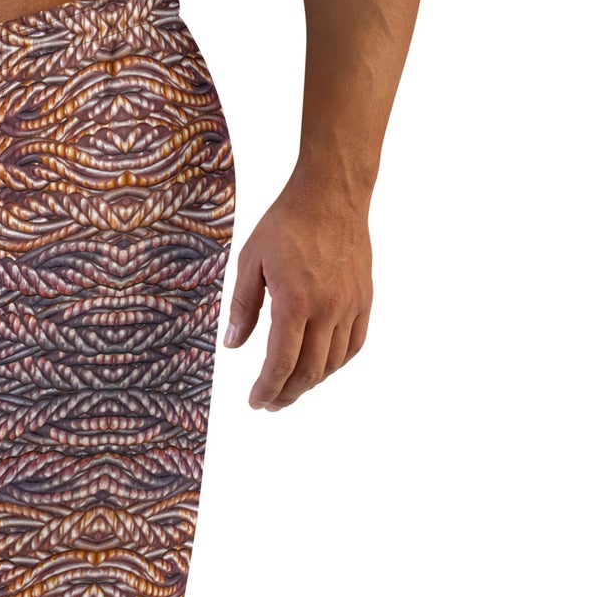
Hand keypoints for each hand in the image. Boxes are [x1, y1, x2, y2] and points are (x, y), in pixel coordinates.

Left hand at [224, 173, 372, 410]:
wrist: (332, 194)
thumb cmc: (287, 223)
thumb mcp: (251, 261)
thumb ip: (242, 307)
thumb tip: (233, 346)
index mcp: (294, 301)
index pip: (280, 363)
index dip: (267, 390)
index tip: (255, 402)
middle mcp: (327, 309)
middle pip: (308, 372)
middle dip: (286, 395)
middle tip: (270, 403)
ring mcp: (349, 305)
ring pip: (332, 364)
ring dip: (309, 383)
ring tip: (290, 388)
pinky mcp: (364, 299)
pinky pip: (353, 345)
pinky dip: (335, 364)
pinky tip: (319, 367)